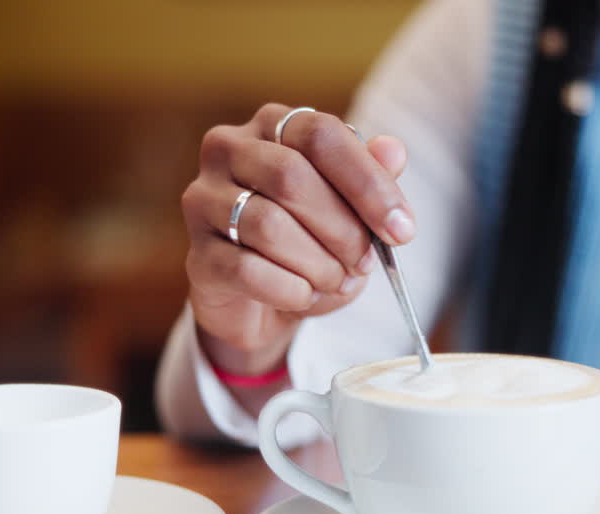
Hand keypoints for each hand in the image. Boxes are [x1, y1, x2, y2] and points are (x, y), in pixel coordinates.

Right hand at [181, 104, 413, 377]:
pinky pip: (249, 270)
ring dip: (318, 264)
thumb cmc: (311, 241)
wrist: (261, 301)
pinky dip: (291, 290)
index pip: (321, 136)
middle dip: (343, 229)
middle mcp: (228, 151)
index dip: (368, 183)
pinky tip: (305, 296)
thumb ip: (372, 179)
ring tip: (336, 281)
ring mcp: (203, 201)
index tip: (402, 230)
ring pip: (269, 226)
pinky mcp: (197, 255)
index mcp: (273, 125)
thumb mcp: (351, 210)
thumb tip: (394, 151)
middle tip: (365, 263)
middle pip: (291, 178)